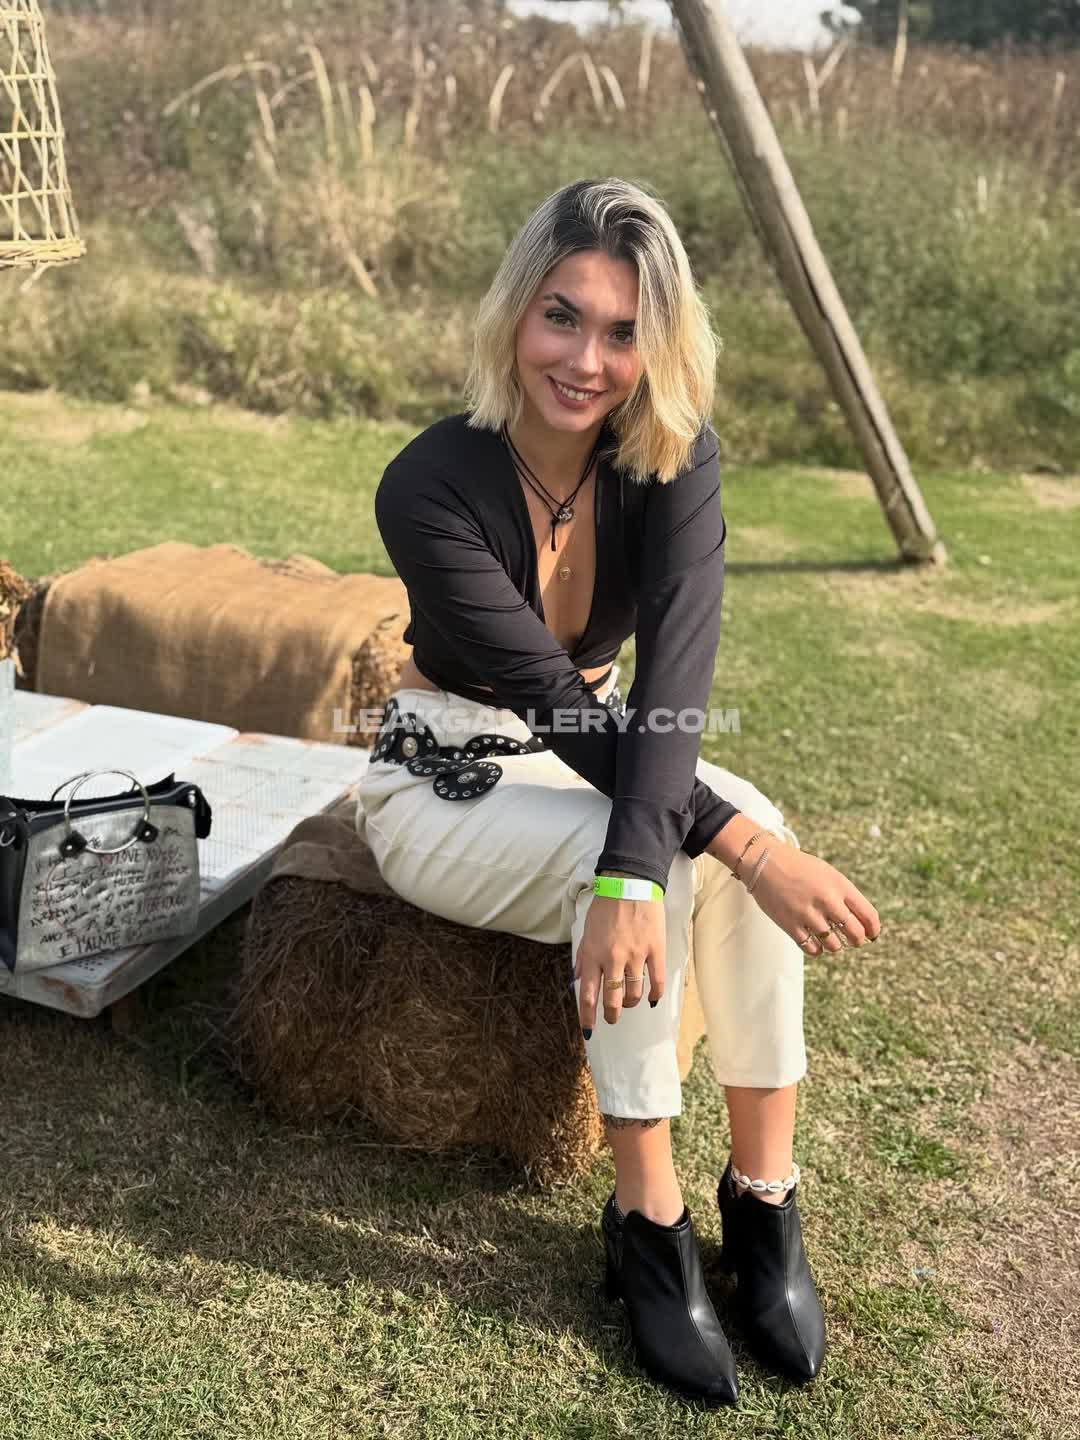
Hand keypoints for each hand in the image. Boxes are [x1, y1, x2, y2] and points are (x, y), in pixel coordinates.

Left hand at [574, 874, 665, 1030]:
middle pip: (612, 1000)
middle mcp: (613, 959)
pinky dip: (654, 994)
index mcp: (593, 955)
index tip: (589, 1030)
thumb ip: (583, 956)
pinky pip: (656, 980)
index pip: (588, 995)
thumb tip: (578, 979)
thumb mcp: (587, 930)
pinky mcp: (655, 950)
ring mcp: (635, 955)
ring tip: (630, 1003)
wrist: (629, 883)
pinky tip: (651, 1000)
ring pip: (634, 994)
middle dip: (611, 1015)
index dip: (588, 1017)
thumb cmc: (605, 906)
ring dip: (631, 1004)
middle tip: (612, 1019)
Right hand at [741, 838, 881, 955]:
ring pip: (834, 945)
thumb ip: (845, 895)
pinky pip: (812, 949)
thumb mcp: (828, 874)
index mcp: (840, 885)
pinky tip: (816, 943)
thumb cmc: (799, 868)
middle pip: (855, 933)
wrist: (765, 861)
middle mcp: (827, 900)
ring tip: (830, 939)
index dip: (873, 929)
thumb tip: (862, 923)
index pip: (868, 915)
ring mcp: (808, 913)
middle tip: (853, 940)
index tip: (872, 935)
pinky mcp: (790, 924)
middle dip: (857, 940)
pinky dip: (817, 950)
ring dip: (834, 945)